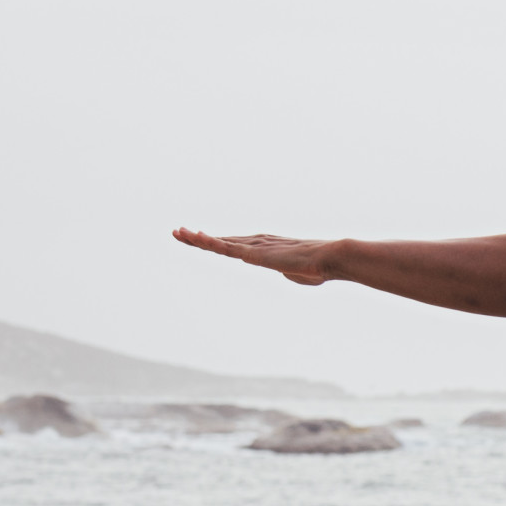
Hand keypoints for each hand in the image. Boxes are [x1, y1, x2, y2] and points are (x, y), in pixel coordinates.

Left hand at [171, 227, 332, 283]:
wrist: (327, 259)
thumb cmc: (317, 269)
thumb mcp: (296, 274)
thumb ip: (288, 271)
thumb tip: (291, 272)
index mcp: (263, 248)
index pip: (232, 244)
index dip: (214, 241)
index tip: (198, 238)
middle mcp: (255, 242)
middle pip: (220, 240)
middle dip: (198, 237)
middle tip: (178, 232)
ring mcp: (253, 246)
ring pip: (218, 241)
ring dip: (196, 238)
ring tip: (178, 232)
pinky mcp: (253, 253)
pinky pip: (226, 247)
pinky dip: (209, 242)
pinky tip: (195, 238)